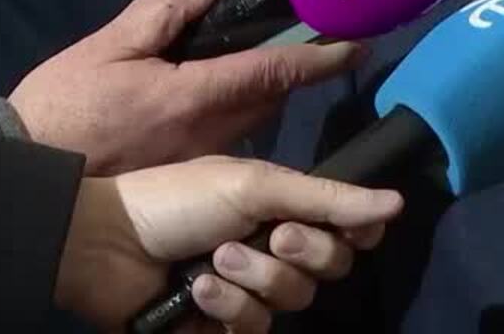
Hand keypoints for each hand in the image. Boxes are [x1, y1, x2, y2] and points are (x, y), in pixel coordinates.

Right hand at [11, 0, 365, 173]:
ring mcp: (200, 159)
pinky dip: (238, 112)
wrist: (27, 178)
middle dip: (296, 68)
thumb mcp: (109, 47)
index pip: (277, 71)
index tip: (360, 43)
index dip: (323, 56)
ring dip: (267, 91)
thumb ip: (163, 10)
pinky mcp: (184, 173)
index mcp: (196, 97)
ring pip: (253, 119)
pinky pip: (228, 138)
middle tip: (312, 37)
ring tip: (266, 58)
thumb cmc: (62, 110)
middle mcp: (211, 134)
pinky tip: (219, 94)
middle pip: (272, 97)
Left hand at [54, 155, 402, 332]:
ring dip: (255, 277)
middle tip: (268, 235)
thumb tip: (398, 204)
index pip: (347, 229)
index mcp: (284, 209)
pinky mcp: (222, 326)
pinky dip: (227, 305)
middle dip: (301, 251)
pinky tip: (196, 289)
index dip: (355, 232)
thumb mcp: (256, 185)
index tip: (347, 227)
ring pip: (293, 299)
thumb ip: (328, 198)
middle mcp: (274, 250)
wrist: (105, 241)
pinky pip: (253, 328)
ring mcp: (249, 291)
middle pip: (329, 267)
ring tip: (213, 260)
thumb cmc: (179, 198)